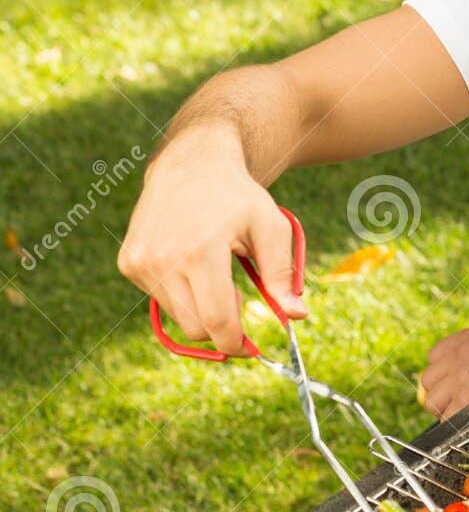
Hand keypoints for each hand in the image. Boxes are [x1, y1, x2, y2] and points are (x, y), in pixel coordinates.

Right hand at [117, 130, 306, 356]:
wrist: (192, 162)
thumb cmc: (238, 197)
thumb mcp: (271, 227)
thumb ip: (282, 274)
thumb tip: (296, 316)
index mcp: (201, 250)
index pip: (216, 322)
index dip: (237, 343)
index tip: (251, 348)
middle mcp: (164, 258)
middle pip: (196, 327)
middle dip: (221, 326)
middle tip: (240, 300)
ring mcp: (140, 260)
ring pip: (178, 317)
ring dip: (201, 307)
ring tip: (215, 270)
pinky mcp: (128, 262)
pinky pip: (160, 299)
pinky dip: (180, 292)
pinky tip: (190, 260)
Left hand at [418, 326, 468, 419]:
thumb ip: (466, 356)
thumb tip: (432, 383)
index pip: (434, 355)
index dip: (444, 372)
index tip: (457, 381)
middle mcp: (461, 354)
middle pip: (428, 379)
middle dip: (441, 392)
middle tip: (462, 399)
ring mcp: (460, 378)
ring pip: (432, 401)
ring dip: (446, 409)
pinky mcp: (464, 402)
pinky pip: (445, 420)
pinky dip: (457, 424)